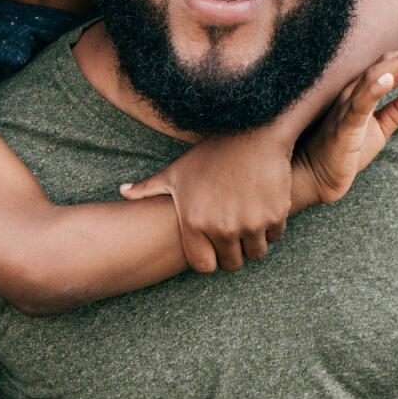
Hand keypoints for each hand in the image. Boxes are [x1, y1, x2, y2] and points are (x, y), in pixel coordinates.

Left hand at [121, 132, 293, 273]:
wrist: (252, 131)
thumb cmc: (210, 153)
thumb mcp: (175, 171)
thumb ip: (148, 188)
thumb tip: (122, 192)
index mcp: (194, 223)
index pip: (204, 266)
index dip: (209, 259)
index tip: (213, 249)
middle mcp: (222, 228)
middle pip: (232, 264)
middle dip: (233, 254)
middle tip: (234, 237)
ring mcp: (250, 224)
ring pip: (255, 253)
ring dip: (253, 243)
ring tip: (248, 222)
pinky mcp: (275, 216)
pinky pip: (275, 236)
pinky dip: (271, 227)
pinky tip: (263, 209)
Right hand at [292, 46, 397, 209]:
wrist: (315, 179)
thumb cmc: (343, 153)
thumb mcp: (380, 129)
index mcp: (363, 92)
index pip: (394, 67)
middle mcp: (353, 93)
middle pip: (387, 64)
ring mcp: (346, 108)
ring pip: (374, 76)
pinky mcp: (343, 127)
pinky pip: (358, 104)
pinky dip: (373, 89)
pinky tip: (389, 80)